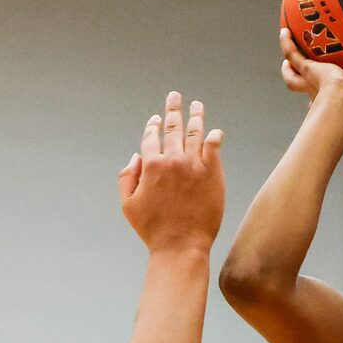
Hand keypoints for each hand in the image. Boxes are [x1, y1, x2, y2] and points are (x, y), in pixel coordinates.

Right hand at [118, 91, 224, 251]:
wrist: (181, 247)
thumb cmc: (153, 230)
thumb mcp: (128, 205)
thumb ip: (127, 177)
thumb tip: (135, 156)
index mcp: (151, 165)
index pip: (151, 136)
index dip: (153, 125)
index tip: (155, 119)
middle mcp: (173, 160)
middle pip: (173, 127)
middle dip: (173, 109)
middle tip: (175, 96)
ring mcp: (195, 166)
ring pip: (195, 133)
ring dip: (196, 116)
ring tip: (197, 106)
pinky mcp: (213, 175)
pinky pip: (214, 149)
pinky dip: (215, 138)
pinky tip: (216, 132)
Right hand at [278, 28, 342, 129]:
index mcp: (331, 103)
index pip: (321, 102)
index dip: (319, 102)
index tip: (322, 100)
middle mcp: (318, 92)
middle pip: (301, 86)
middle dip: (297, 79)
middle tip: (294, 69)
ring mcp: (311, 80)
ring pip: (292, 72)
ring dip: (288, 63)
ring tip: (288, 45)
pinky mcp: (308, 69)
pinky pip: (293, 53)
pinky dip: (287, 43)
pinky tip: (284, 31)